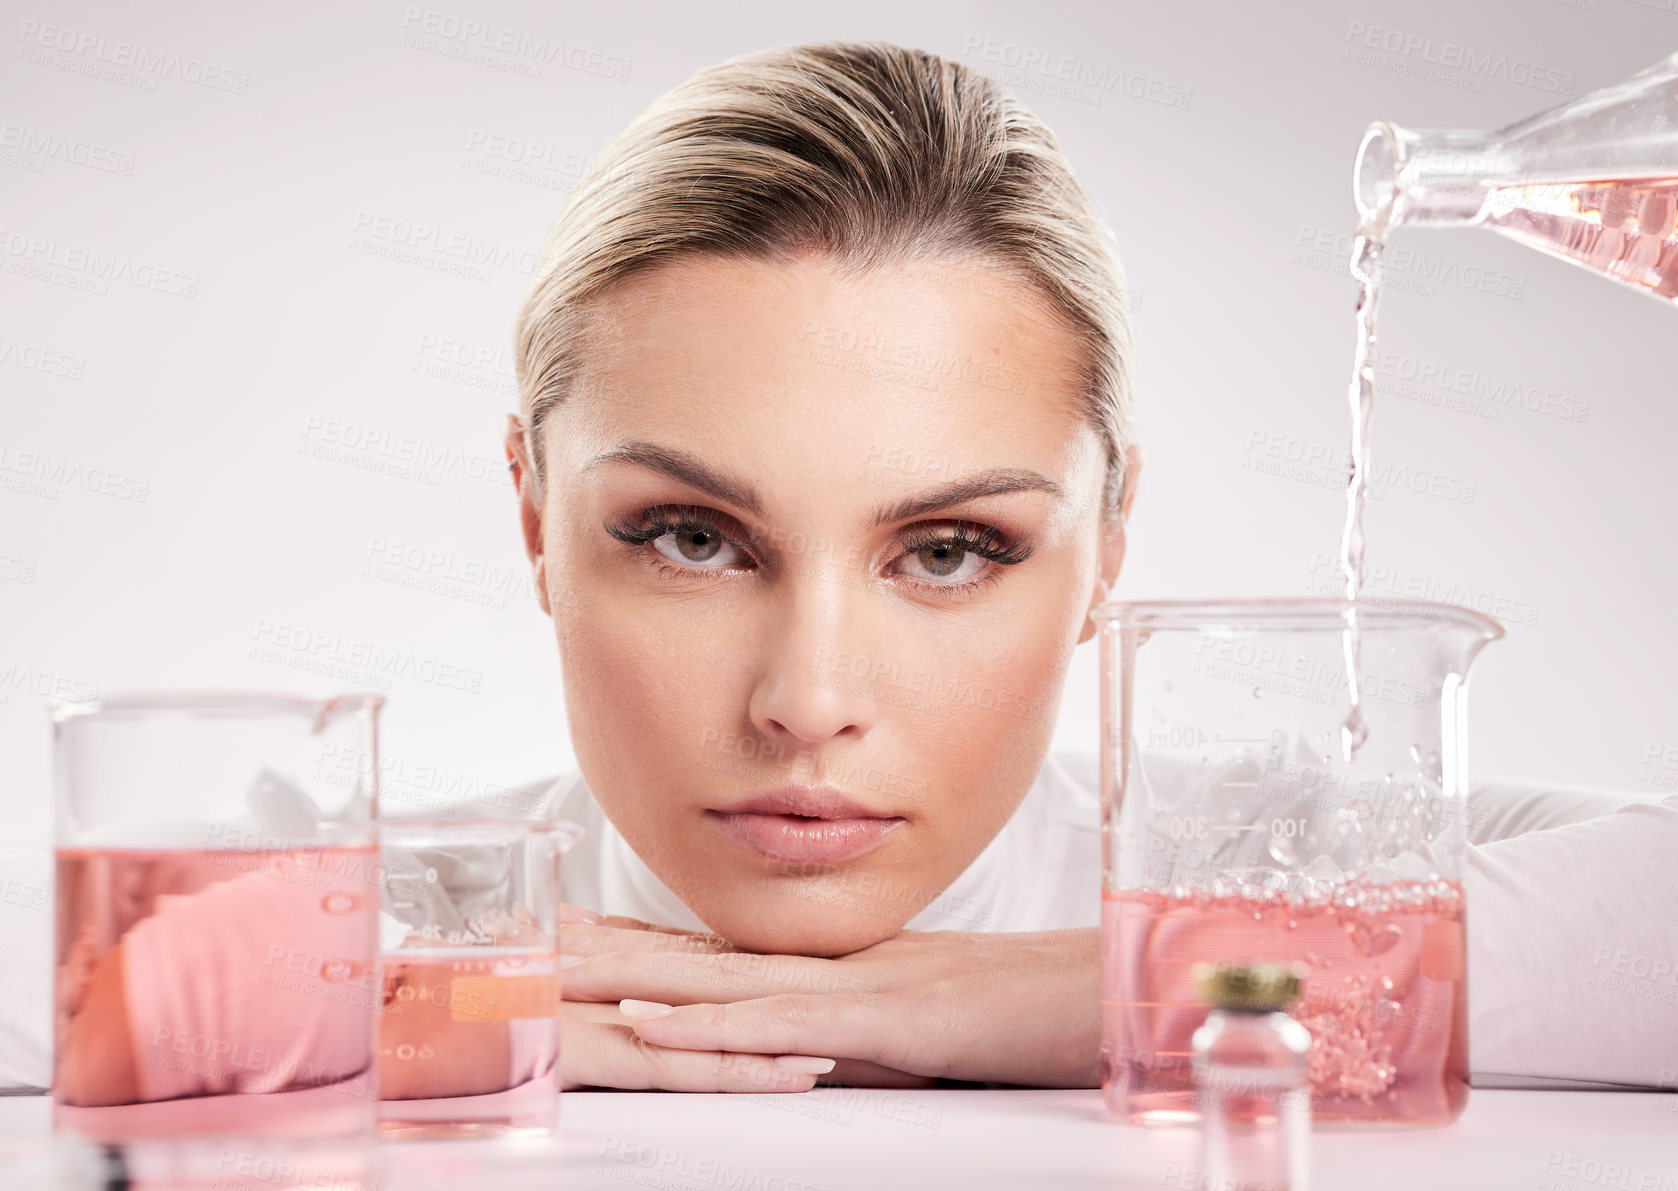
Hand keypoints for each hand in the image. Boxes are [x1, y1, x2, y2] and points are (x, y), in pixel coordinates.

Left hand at [562, 913, 1101, 1088]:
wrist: (1101, 996)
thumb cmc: (1024, 1014)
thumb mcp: (924, 1028)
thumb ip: (860, 1033)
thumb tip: (809, 1049)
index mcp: (839, 966)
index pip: (726, 951)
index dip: (648, 941)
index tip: (579, 932)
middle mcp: (833, 965)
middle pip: (703, 954)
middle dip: (610, 947)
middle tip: (532, 936)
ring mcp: (853, 986)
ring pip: (723, 980)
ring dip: (631, 976)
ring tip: (555, 970)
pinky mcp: (882, 1021)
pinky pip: (783, 1024)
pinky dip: (712, 1025)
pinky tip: (653, 1024)